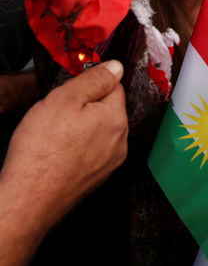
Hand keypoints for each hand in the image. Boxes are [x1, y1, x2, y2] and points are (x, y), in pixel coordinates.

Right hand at [1, 60, 127, 228]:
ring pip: (99, 131)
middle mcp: (119, 142)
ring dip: (82, 128)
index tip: (73, 90)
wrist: (28, 198)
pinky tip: (58, 152)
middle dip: (86, 106)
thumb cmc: (42, 151)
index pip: (114, 86)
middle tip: (59, 115)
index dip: (91, 84)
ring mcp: (109, 162)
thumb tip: (116, 67)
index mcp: (116, 119)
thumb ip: (94, 79)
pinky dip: (77, 148)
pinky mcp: (95, 177)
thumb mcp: (64, 99)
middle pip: (108, 109)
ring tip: (55, 136)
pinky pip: (91, 152)